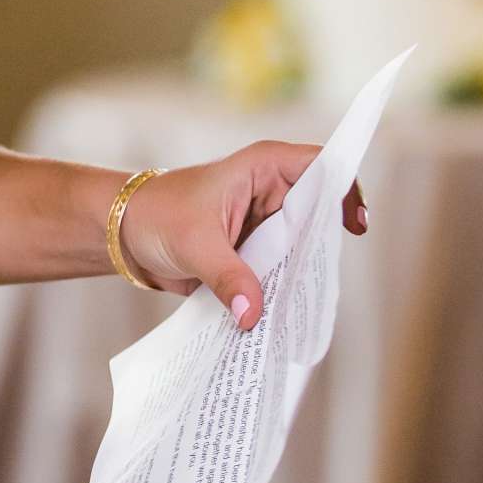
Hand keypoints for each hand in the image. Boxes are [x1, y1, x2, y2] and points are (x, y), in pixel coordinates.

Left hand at [119, 143, 367, 330]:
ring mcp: (265, 224)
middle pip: (318, 215)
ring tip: (307, 307)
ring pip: (302, 247)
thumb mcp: (196, 244)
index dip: (344, 189)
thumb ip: (228, 277)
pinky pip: (283, 270)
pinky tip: (286, 315)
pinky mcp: (255, 252)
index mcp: (263, 168)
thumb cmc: (158, 216)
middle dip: (324, 247)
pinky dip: (285, 290)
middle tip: (324, 283)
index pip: (320, 166)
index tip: (355, 226)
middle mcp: (271, 192)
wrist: (127, 235)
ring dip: (304, 274)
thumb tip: (253, 316)